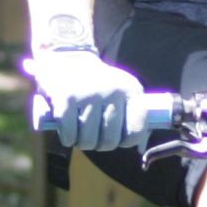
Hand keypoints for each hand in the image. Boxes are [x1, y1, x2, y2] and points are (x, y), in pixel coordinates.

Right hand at [21, 46, 149, 151]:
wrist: (68, 57)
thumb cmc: (99, 83)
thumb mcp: (123, 91)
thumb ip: (135, 117)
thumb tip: (140, 149)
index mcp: (131, 90)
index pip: (135, 131)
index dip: (125, 142)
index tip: (116, 138)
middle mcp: (113, 91)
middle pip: (110, 141)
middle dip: (100, 145)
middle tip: (93, 136)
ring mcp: (89, 94)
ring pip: (88, 140)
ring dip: (81, 143)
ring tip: (79, 132)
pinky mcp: (66, 98)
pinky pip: (69, 134)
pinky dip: (67, 138)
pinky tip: (66, 131)